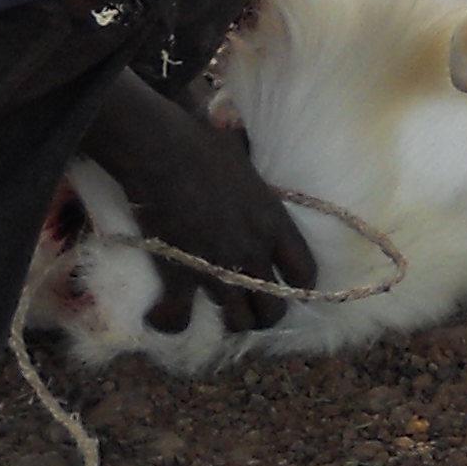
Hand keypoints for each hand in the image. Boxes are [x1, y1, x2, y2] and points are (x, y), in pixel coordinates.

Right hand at [89, 83, 312, 335]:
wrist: (163, 151)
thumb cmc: (203, 143)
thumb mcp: (244, 155)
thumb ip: (249, 165)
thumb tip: (239, 143)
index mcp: (274, 223)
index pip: (304, 272)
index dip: (299, 288)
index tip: (288, 289)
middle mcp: (253, 252)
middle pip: (273, 309)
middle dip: (263, 315)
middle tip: (249, 308)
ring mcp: (218, 268)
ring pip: (236, 321)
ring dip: (227, 322)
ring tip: (217, 315)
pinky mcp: (180, 277)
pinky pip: (180, 318)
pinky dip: (170, 321)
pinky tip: (162, 317)